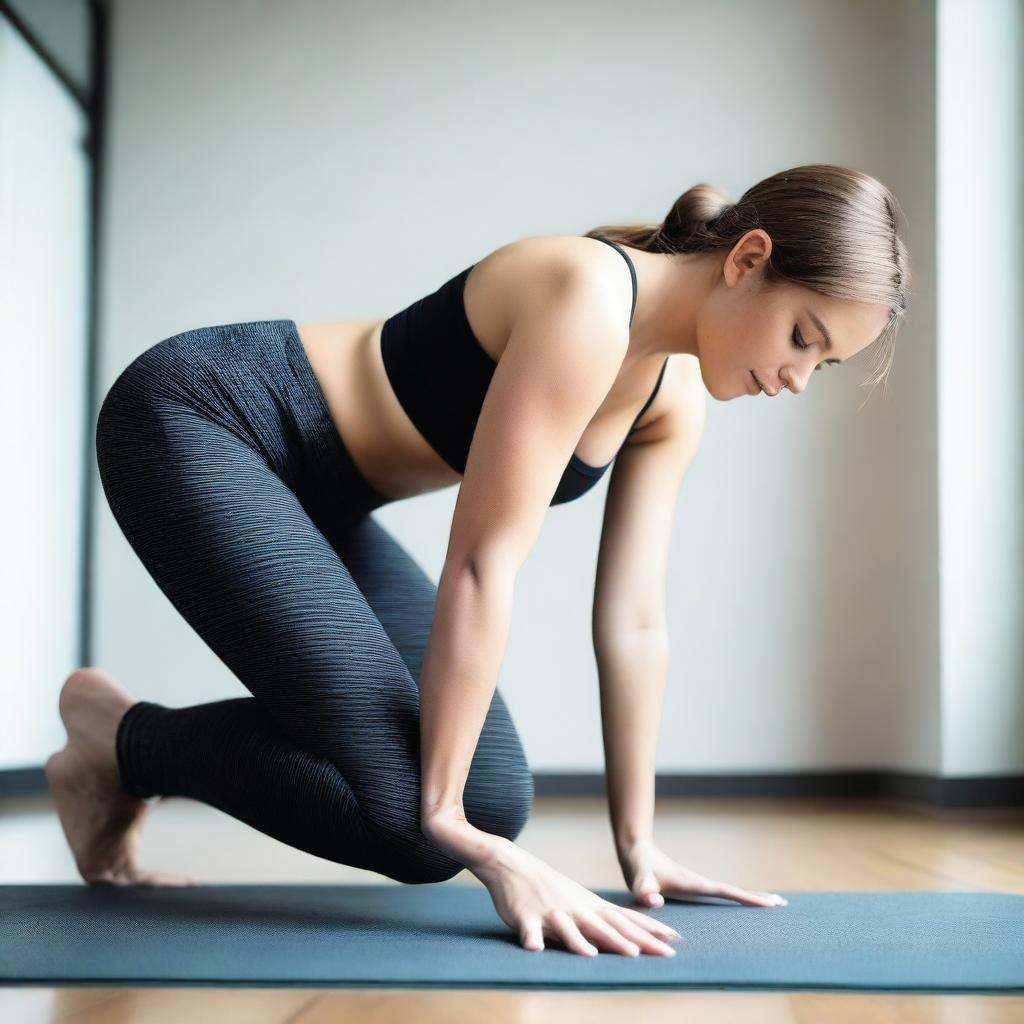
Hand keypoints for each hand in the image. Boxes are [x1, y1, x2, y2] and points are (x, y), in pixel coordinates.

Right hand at [470, 836, 683, 956]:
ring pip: (569, 928)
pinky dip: (532, 939)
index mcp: (589, 905)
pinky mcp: (525, 916)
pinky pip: (529, 930)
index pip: (625, 919)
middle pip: (608, 926)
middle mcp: (575, 908)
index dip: (649, 930)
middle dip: (634, 941)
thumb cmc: (548, 888)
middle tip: (659, 953)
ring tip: (595, 955)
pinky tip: (535, 949)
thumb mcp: (578, 900)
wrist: (511, 864)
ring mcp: (551, 912)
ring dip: (581, 941)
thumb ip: (600, 919)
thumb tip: (629, 937)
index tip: (675, 941)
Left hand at [617, 838, 788, 908]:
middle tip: (783, 905)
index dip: (745, 897)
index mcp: (693, 883)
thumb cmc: (637, 868)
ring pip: (729, 891)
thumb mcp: (638, 880)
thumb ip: (644, 889)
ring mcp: (698, 883)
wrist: (636, 850)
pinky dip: (737, 897)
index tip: (769, 903)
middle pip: (734, 890)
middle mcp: (699, 881)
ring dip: (750, 896)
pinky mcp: (693, 885)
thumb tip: (653, 900)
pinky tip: (742, 902)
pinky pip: (720, 893)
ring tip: (774, 903)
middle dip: (757, 897)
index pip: (724, 891)